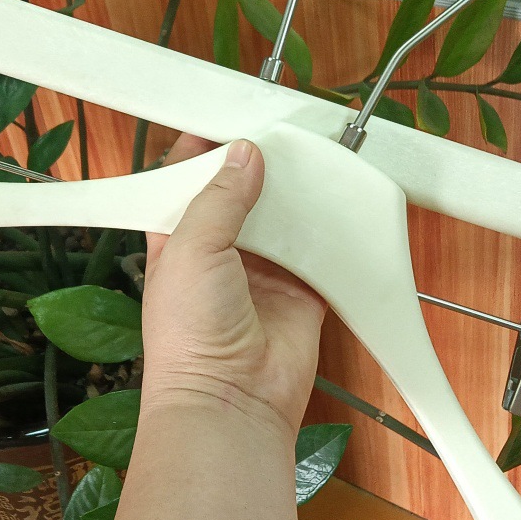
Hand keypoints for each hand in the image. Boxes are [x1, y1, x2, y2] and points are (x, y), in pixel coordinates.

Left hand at [142, 134, 326, 436]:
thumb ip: (220, 198)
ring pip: (285, 217)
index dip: (205, 150)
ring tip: (317, 152)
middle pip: (243, 194)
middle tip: (285, 129)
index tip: (230, 118)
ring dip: (299, 192)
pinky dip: (332, 229)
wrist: (231, 401)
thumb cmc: (189, 333)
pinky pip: (321, 251)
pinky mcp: (302, 290)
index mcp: (178, 239)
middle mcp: (220, 252)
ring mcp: (263, 271)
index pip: (188, 181)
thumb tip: (246, 154)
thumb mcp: (191, 249)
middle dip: (262, 165)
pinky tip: (342, 198)